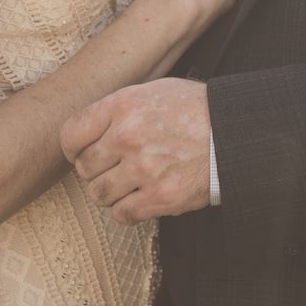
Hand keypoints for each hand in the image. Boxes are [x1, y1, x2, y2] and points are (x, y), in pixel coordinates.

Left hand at [62, 81, 210, 222]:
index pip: (71, 134)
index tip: (81, 153)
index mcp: (123, 106)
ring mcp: (144, 169)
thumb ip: (118, 108)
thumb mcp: (153, 91)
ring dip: (110, 192)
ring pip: (99, 194)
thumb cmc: (195, 109)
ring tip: (128, 184)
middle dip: (96, 170)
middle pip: (84, 167)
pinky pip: (122, 214)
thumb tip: (88, 131)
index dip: (73, 148)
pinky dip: (127, 211)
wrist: (235, 132)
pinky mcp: (160, 197)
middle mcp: (128, 137)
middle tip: (115, 168)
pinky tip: (140, 200)